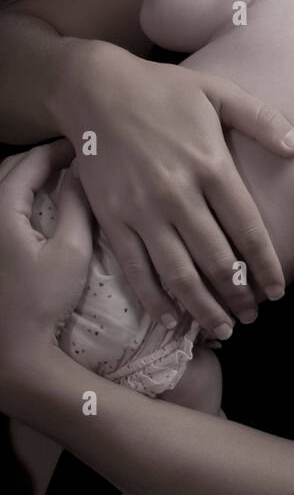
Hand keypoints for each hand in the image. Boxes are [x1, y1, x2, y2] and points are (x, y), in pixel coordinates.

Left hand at [0, 140, 92, 360]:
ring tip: (58, 177)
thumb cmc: (43, 300)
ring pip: (1, 186)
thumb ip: (77, 207)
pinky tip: (39, 204)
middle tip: (72, 159)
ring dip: (27, 176)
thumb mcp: (71, 251)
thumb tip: (84, 174)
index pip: (29, 163)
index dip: (57, 150)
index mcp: (1, 211)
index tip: (82, 147)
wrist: (13, 347)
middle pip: (10, 169)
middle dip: (41, 159)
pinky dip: (18, 195)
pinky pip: (0, 206)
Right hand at [51, 40, 293, 336]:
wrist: (95, 89)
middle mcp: (178, 194)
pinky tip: (172, 319)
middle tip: (254, 316)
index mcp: (211, 165)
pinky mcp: (112, 220)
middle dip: (240, 296)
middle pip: (217, 261)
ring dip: (204, 309)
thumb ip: (263, 121)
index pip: (248, 230)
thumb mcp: (219, 92)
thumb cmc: (163, 90)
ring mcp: (142, 211)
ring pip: (179, 275)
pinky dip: (156, 300)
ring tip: (223, 328)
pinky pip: (136, 270)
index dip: (266, 267)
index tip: (279, 290)